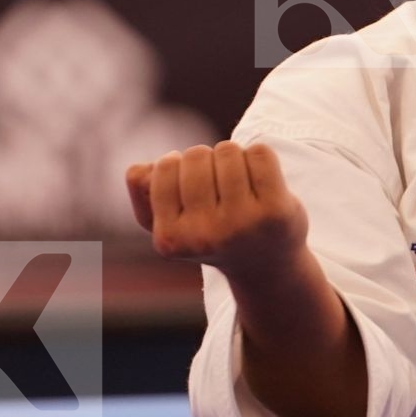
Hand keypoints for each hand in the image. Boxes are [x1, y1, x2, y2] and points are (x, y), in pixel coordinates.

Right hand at [126, 142, 309, 278]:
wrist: (267, 265)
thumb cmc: (213, 234)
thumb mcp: (170, 224)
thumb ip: (145, 194)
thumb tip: (140, 169)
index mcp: (170, 238)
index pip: (165, 166)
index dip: (178, 163)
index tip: (189, 182)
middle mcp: (204, 235)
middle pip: (196, 154)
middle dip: (207, 159)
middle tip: (218, 182)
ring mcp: (242, 223)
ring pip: (228, 150)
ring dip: (234, 157)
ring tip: (239, 182)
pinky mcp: (275, 210)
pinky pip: (260, 153)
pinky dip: (260, 157)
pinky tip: (262, 180)